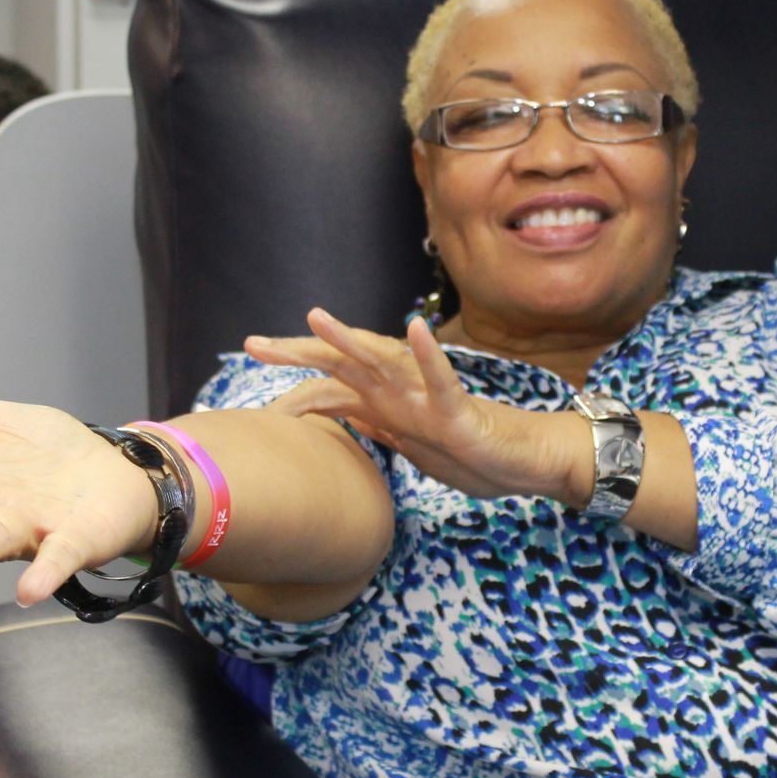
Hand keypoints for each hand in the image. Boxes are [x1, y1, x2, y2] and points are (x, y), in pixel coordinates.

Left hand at [246, 310, 589, 505]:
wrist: (524, 460)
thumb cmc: (472, 453)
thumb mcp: (411, 445)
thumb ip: (379, 426)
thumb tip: (346, 416)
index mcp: (387, 403)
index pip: (330, 389)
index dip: (292, 389)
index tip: (254, 393)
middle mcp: (401, 392)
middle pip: (342, 366)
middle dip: (299, 353)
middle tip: (253, 344)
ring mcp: (428, 397)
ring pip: (383, 362)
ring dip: (350, 339)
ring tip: (316, 317)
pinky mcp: (458, 410)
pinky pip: (442, 380)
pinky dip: (429, 355)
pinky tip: (415, 329)